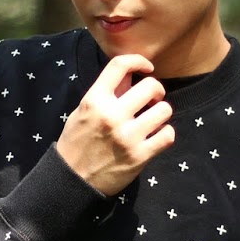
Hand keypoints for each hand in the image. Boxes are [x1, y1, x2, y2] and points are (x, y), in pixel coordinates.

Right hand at [56, 54, 174, 196]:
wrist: (72, 179)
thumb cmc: (78, 142)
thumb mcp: (84, 111)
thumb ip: (107, 93)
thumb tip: (132, 76)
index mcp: (94, 100)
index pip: (120, 65)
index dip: (138, 60)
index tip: (147, 68)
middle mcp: (112, 115)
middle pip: (150, 86)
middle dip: (156, 90)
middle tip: (152, 99)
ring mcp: (127, 136)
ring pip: (164, 110)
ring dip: (161, 113)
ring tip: (153, 119)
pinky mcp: (139, 156)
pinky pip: (168, 135)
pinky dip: (165, 134)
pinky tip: (156, 136)